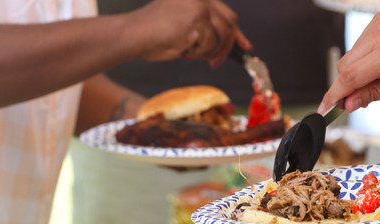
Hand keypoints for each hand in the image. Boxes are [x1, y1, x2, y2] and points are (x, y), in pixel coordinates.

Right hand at [127, 0, 250, 65]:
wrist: (134, 35)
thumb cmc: (155, 34)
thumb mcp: (186, 26)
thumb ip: (207, 28)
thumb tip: (235, 42)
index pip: (226, 13)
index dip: (237, 33)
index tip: (246, 47)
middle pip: (230, 23)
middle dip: (227, 46)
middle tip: (216, 63)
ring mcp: (200, 5)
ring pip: (221, 36)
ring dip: (208, 52)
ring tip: (189, 52)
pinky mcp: (197, 18)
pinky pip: (210, 44)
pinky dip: (199, 53)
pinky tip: (183, 50)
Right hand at [319, 10, 379, 113]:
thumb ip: (374, 95)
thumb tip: (349, 103)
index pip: (349, 77)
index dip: (334, 95)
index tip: (325, 109)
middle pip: (345, 66)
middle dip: (346, 85)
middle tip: (359, 100)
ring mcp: (378, 23)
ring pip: (350, 55)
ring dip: (356, 71)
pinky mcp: (378, 18)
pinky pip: (360, 44)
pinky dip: (364, 57)